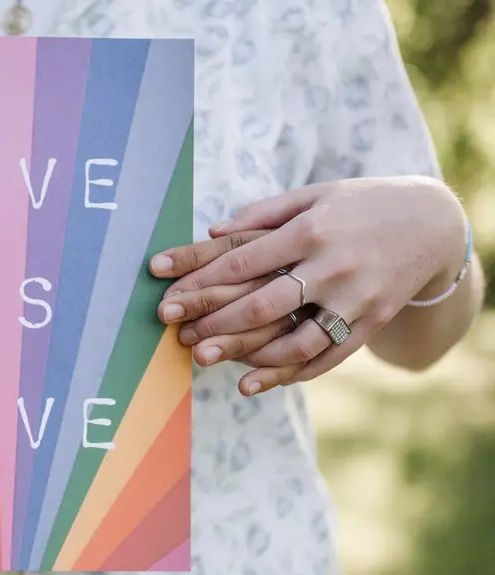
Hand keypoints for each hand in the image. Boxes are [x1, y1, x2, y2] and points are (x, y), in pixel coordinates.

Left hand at [155, 176, 466, 394]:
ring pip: (293, 340)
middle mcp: (332, 266)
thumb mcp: (313, 196)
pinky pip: (325, 357)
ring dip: (245, 355)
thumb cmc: (358, 205)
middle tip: (175, 332)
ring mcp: (354, 300)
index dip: (200, 277)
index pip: (243, 260)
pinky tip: (251, 382)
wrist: (432, 224)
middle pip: (262, 303)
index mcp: (311, 229)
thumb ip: (262, 214)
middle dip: (213, 321)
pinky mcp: (371, 323)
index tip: (164, 288)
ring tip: (203, 360)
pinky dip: (287, 373)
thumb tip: (212, 233)